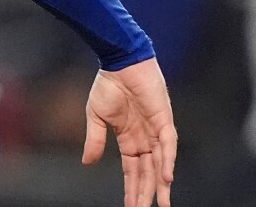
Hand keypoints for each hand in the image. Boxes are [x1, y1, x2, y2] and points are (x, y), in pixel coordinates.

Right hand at [83, 57, 177, 206]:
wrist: (119, 62)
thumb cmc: (107, 85)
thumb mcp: (95, 115)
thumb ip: (94, 139)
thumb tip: (87, 163)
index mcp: (128, 139)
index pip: (131, 170)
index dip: (131, 188)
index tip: (130, 206)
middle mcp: (144, 138)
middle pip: (147, 172)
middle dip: (145, 193)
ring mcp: (155, 130)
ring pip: (160, 164)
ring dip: (161, 184)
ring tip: (162, 204)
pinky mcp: (164, 120)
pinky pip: (168, 144)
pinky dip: (168, 161)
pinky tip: (166, 177)